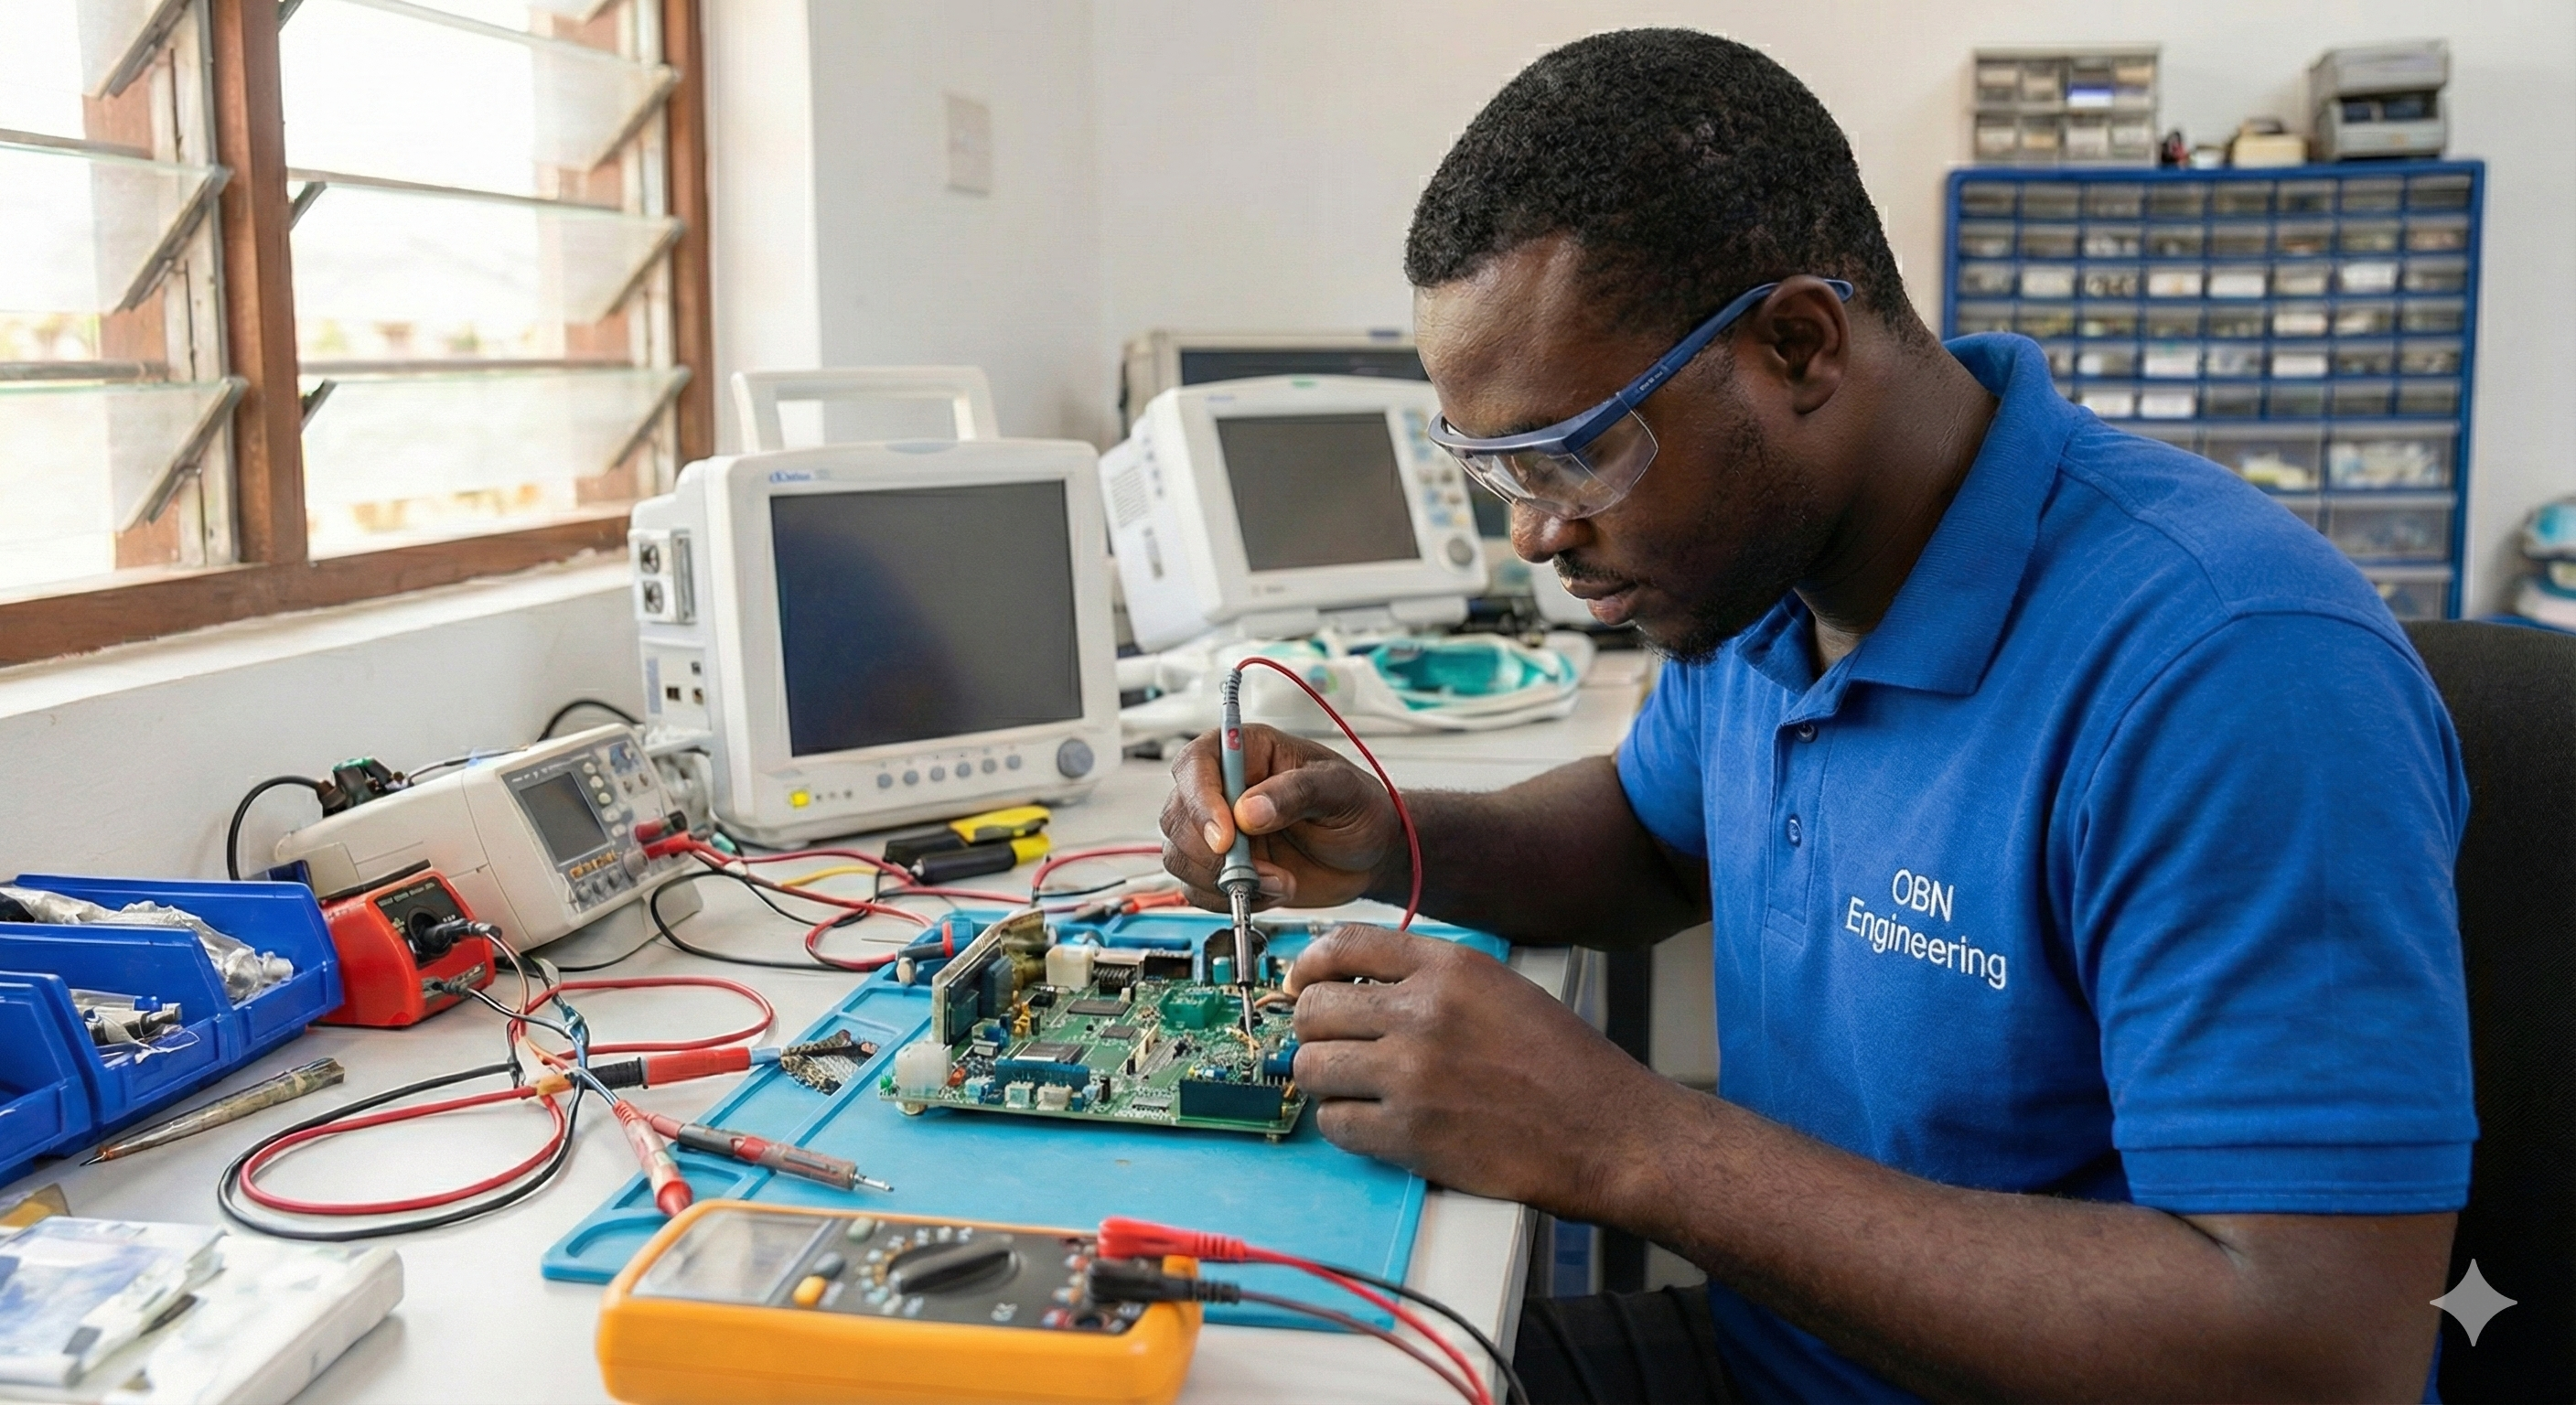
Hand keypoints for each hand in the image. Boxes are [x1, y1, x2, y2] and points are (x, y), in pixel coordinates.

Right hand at [1159, 724, 1400, 911]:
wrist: (1369, 856)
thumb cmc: (1358, 809)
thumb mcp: (1341, 790)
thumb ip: (1297, 793)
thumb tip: (1248, 810)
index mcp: (1246, 752)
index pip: (1196, 764)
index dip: (1201, 801)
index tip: (1227, 837)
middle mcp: (1222, 788)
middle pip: (1177, 816)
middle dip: (1213, 853)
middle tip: (1264, 869)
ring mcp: (1217, 831)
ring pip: (1179, 856)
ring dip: (1224, 880)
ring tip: (1279, 881)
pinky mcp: (1219, 869)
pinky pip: (1195, 889)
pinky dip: (1227, 900)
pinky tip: (1270, 892)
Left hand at [1286, 924, 1671, 1212]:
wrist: (1606, 1132)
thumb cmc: (1562, 1065)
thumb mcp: (1501, 989)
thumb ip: (1432, 978)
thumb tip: (1358, 983)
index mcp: (1449, 969)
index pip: (1343, 945)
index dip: (1307, 965)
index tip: (1300, 982)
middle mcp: (1423, 1013)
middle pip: (1314, 1008)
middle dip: (1313, 1029)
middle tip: (1329, 1045)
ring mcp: (1412, 1075)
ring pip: (1313, 1067)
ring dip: (1324, 1079)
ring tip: (1352, 1087)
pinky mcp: (1408, 1134)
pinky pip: (1334, 1123)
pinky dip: (1344, 1124)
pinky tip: (1372, 1122)